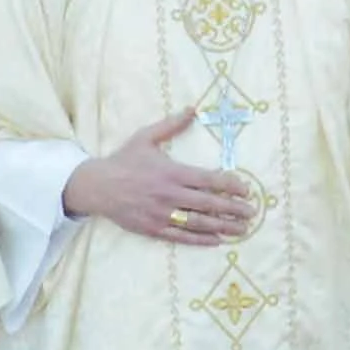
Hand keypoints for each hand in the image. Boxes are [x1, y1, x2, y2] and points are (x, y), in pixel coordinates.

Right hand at [65, 117, 257, 245]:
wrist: (97, 186)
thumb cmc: (124, 161)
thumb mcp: (145, 137)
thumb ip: (171, 125)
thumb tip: (193, 109)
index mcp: (172, 172)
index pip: (209, 179)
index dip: (230, 185)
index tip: (246, 189)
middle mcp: (170, 194)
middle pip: (209, 204)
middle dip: (233, 209)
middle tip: (252, 213)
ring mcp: (162, 214)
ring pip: (198, 223)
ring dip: (223, 227)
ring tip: (241, 230)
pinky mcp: (154, 229)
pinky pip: (181, 237)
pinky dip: (201, 240)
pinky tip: (217, 240)